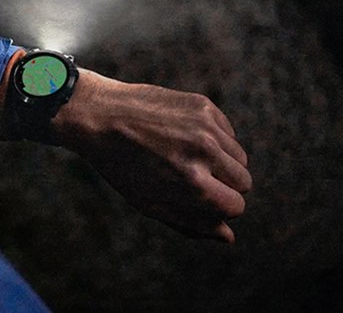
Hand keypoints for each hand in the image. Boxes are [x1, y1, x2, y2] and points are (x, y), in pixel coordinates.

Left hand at [50, 69, 251, 242]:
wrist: (98, 115)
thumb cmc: (121, 165)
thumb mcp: (149, 202)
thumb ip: (192, 222)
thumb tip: (228, 236)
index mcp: (193, 183)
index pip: (236, 207)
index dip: (219, 208)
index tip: (200, 201)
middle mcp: (205, 152)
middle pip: (244, 182)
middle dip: (225, 186)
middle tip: (194, 179)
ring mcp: (206, 125)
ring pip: (239, 156)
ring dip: (221, 162)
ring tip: (186, 158)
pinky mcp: (203, 105)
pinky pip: (228, 132)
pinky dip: (214, 139)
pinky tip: (184, 137)